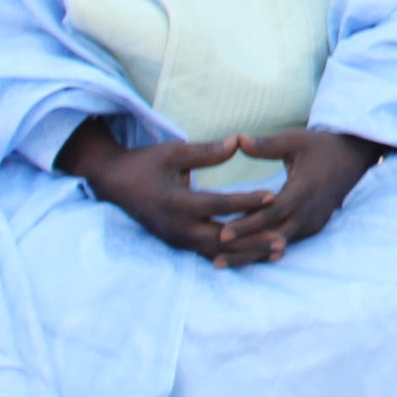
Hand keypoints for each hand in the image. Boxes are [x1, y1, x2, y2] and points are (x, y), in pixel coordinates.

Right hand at [58, 122, 275, 261]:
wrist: (114, 183)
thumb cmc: (145, 163)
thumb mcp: (174, 152)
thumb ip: (207, 152)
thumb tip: (239, 142)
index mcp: (176, 203)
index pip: (218, 205)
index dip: (247, 201)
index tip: (274, 195)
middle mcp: (177, 227)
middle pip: (222, 239)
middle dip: (253, 240)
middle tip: (282, 240)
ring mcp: (177, 239)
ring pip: (218, 252)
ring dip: (247, 253)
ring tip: (277, 251)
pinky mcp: (178, 243)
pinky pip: (209, 253)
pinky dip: (233, 254)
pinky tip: (255, 255)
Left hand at [212, 128, 384, 265]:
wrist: (353, 160)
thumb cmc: (321, 147)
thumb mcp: (296, 139)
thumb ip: (267, 145)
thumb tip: (238, 140)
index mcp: (304, 190)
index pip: (272, 213)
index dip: (248, 224)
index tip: (223, 233)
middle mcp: (309, 212)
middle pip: (273, 236)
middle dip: (245, 248)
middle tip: (215, 257)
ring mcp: (312, 223)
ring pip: (278, 244)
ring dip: (251, 253)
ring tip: (221, 262)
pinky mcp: (311, 228)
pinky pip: (285, 242)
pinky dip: (263, 250)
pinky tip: (241, 256)